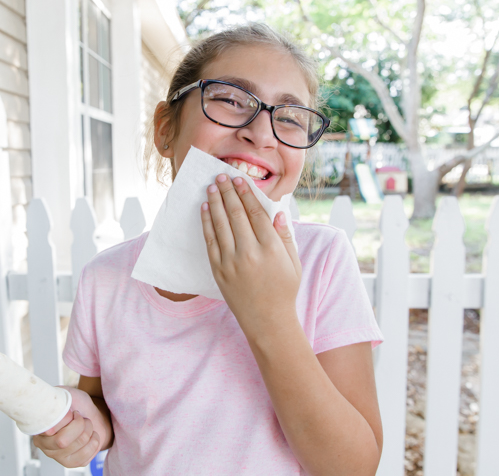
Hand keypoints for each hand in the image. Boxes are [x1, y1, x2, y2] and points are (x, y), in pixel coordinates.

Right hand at [32, 387, 101, 467]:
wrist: (90, 414)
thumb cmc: (76, 404)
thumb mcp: (66, 395)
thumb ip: (56, 401)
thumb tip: (53, 421)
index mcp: (38, 427)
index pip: (48, 428)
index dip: (65, 418)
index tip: (72, 411)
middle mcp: (44, 444)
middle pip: (62, 441)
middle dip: (79, 424)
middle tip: (82, 417)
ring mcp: (57, 456)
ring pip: (78, 445)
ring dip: (89, 430)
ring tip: (87, 424)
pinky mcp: (72, 463)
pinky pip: (86, 455)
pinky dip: (94, 441)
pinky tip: (91, 435)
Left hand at [201, 174, 301, 333]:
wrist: (267, 321)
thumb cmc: (283, 290)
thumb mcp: (293, 263)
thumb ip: (285, 237)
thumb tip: (278, 212)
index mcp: (271, 248)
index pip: (255, 213)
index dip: (246, 194)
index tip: (239, 180)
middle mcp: (250, 253)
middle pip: (236, 214)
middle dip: (227, 192)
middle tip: (221, 176)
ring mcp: (232, 262)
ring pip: (221, 225)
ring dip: (215, 203)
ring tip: (211, 188)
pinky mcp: (219, 270)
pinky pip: (210, 242)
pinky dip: (207, 223)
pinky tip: (205, 210)